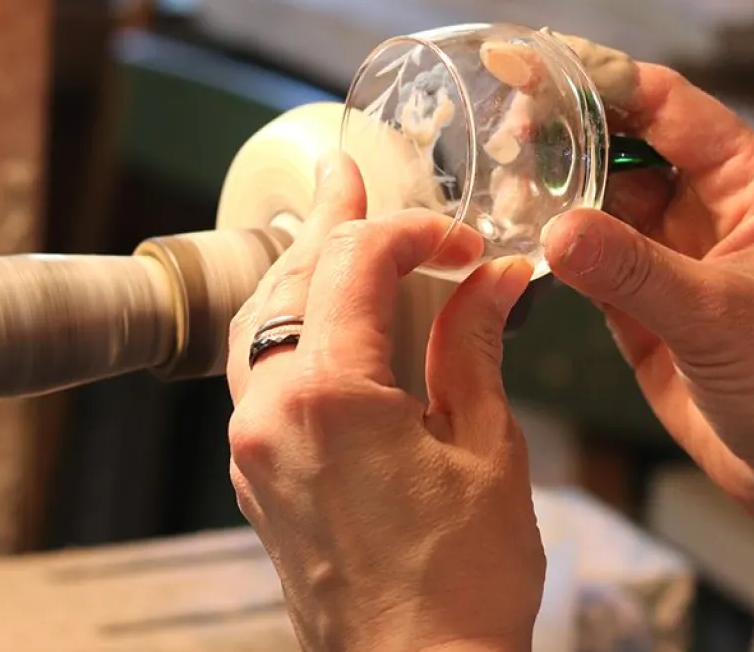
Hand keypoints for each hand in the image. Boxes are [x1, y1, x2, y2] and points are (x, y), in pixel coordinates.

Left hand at [227, 152, 543, 651]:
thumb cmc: (462, 581)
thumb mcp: (487, 447)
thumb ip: (477, 346)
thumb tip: (497, 278)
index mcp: (331, 396)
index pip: (357, 265)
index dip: (415, 234)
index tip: (464, 244)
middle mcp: (272, 411)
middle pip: (292, 278)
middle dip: (331, 219)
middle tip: (348, 172)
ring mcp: (255, 444)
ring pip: (261, 319)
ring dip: (299, 266)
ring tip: (328, 223)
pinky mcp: (261, 470)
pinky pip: (260, 369)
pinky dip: (288, 321)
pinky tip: (316, 308)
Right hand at [542, 37, 753, 545]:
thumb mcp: (722, 318)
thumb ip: (635, 271)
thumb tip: (555, 228)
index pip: (669, 105)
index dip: (600, 80)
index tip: (533, 66)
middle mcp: (712, 200)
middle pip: (626, 141)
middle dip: (565, 131)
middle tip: (501, 128)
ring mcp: (673, 245)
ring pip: (601, 193)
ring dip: (553, 185)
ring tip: (498, 180)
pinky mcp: (643, 291)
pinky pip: (589, 248)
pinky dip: (553, 237)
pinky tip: (516, 225)